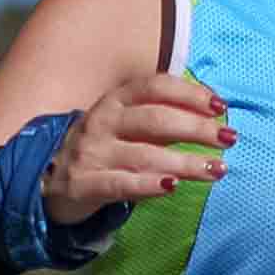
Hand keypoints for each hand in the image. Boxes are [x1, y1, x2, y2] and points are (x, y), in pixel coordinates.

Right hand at [51, 68, 229, 215]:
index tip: (219, 106)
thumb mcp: (127, 124)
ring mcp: (91, 153)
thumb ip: (163, 117)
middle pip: (155, 119)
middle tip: (228, 139)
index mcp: (115, 100)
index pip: (155, 87)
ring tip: (217, 169)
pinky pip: (120, 184)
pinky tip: (173, 186)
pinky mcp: (83, 184)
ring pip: (144, 155)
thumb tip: (212, 114)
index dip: (189, 94)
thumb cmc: (103, 148)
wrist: (46, 178)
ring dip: (185, 163)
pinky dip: (148, 184)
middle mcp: (102, 121)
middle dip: (196, 129)